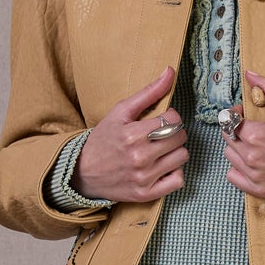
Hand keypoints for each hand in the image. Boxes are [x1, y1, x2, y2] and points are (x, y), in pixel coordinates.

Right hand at [74, 66, 188, 200]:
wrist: (83, 172)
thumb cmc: (103, 139)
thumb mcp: (120, 112)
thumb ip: (148, 92)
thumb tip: (170, 71)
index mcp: (133, 134)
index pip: (173, 119)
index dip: (170, 116)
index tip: (160, 119)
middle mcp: (140, 157)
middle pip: (180, 137)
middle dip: (174, 132)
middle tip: (161, 134)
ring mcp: (144, 178)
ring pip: (182, 157)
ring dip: (175, 151)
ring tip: (161, 150)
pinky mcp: (145, 194)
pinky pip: (178, 181)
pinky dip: (175, 173)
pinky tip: (164, 166)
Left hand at [219, 70, 264, 197]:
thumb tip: (249, 74)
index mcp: (255, 134)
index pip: (230, 120)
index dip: (236, 113)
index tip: (245, 113)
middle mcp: (251, 156)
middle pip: (228, 138)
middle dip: (236, 129)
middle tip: (250, 126)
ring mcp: (255, 175)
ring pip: (230, 157)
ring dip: (237, 148)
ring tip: (252, 144)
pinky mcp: (261, 189)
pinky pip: (234, 178)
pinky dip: (237, 170)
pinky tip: (250, 163)